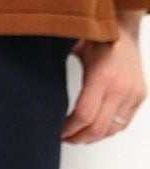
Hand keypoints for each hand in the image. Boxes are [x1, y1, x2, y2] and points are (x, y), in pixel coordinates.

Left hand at [62, 11, 146, 142]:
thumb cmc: (98, 39)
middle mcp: (121, 87)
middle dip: (77, 138)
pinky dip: (106, 131)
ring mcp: (133, 93)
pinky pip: (122, 124)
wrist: (125, 31)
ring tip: (76, 135)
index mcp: (102, 76)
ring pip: (111, 130)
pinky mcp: (140, 96)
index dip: (68, 129)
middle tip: (64, 138)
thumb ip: (55, 68)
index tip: (56, 131)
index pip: (84, 115)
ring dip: (91, 138)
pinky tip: (91, 129)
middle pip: (97, 128)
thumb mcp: (73, 50)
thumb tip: (30, 85)